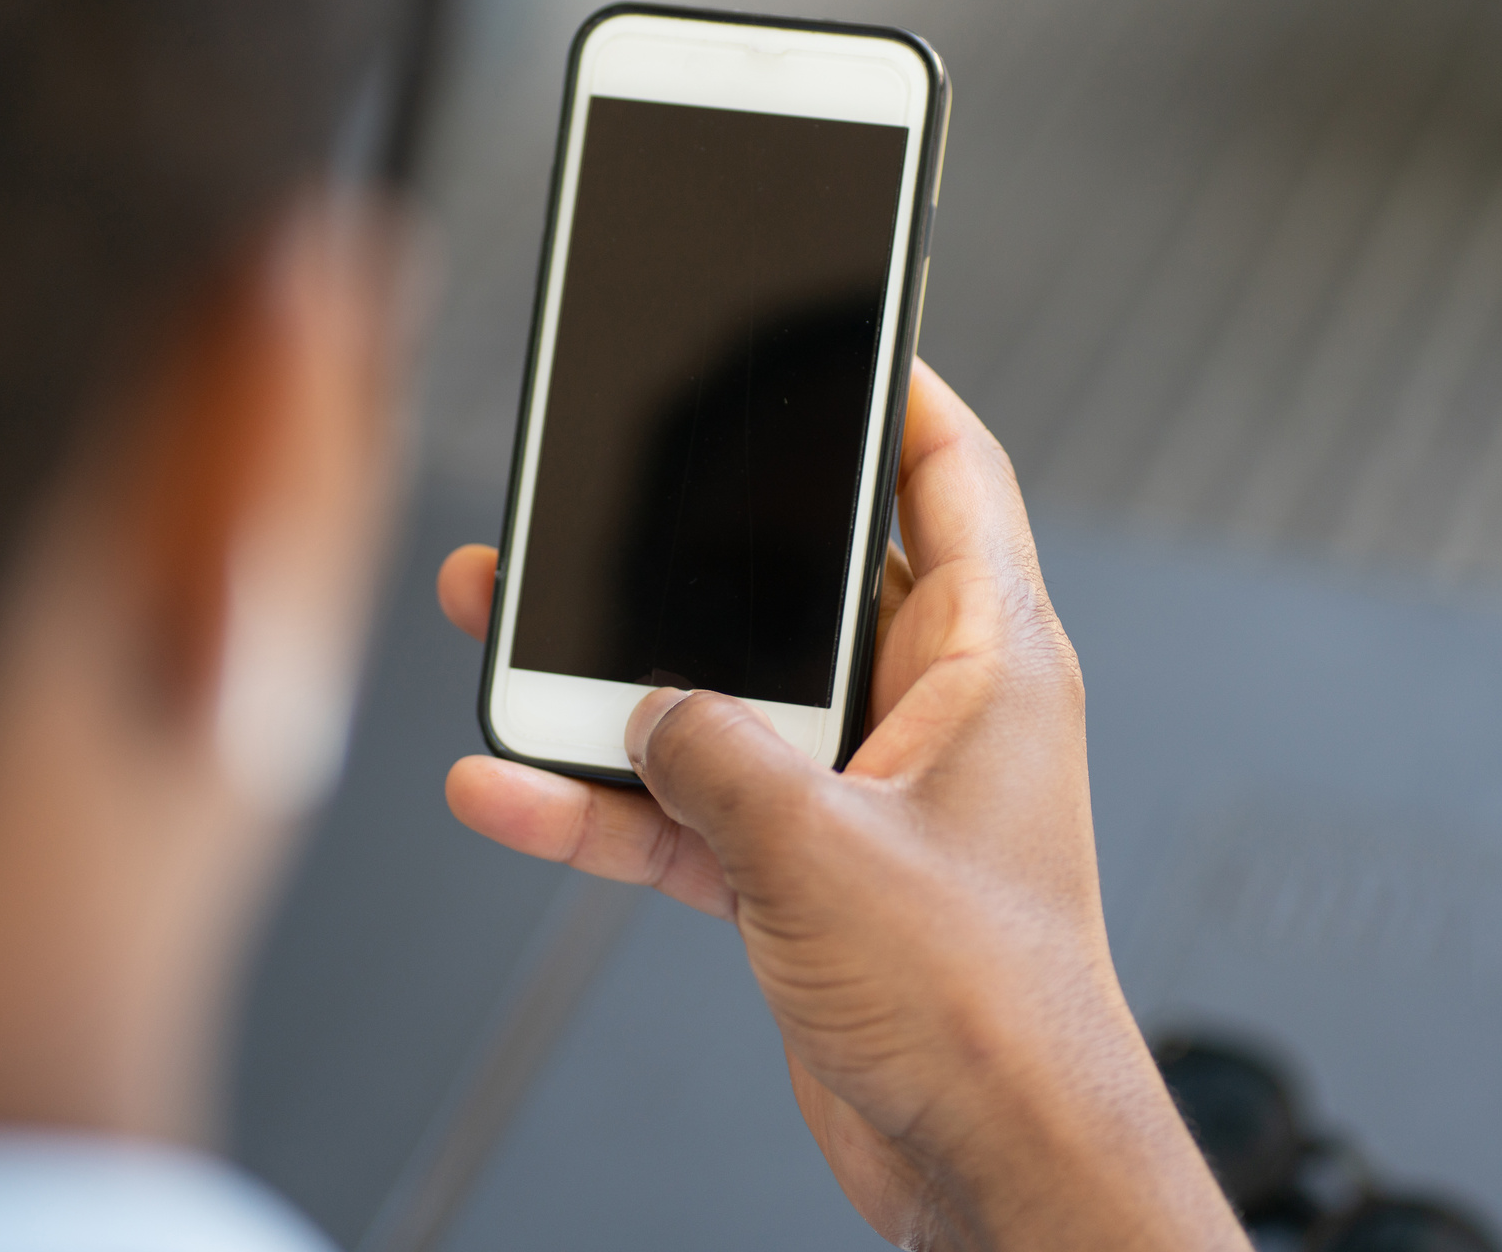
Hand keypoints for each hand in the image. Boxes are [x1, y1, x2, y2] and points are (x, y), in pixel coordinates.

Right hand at [437, 362, 1241, 1251]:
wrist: (990, 1165)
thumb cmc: (991, 1013)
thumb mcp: (828, 853)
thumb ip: (716, 756)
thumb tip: (644, 710)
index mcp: (992, 665)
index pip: (953, 479)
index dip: (899, 397)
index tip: (841, 336)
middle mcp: (930, 714)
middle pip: (801, 583)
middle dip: (692, 545)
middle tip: (609, 490)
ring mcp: (862, 793)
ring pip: (723, 697)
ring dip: (618, 679)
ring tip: (508, 625)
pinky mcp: (804, 872)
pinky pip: (687, 808)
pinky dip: (604, 802)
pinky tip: (512, 789)